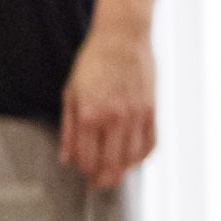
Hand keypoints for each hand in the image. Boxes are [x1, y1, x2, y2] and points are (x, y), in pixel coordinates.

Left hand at [60, 25, 156, 191]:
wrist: (123, 37)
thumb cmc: (93, 63)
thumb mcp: (70, 94)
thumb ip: (68, 130)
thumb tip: (67, 159)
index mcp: (90, 114)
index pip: (86, 158)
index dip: (83, 169)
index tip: (82, 170)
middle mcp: (115, 117)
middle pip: (110, 164)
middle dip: (102, 178)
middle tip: (98, 183)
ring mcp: (136, 114)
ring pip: (132, 158)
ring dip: (122, 171)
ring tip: (114, 173)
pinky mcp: (152, 109)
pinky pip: (150, 143)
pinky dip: (141, 156)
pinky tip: (132, 158)